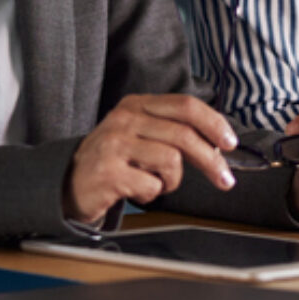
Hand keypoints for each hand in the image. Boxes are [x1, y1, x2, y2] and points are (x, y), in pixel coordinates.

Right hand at [65, 94, 238, 226]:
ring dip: (171, 181)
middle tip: (224, 179)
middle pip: (184, 134)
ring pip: (171, 161)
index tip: (230, 142)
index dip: (213, 123)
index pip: (184, 105)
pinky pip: (151, 186)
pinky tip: (135, 190)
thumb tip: (217, 143)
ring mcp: (115, 144)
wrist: (68, 181)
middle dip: (211, 160)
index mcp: (136, 105)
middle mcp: (125, 119)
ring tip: (154, 182)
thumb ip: (171, 131)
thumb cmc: (113, 159)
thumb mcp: (138, 134)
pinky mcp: (109, 172)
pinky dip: (151, 194)